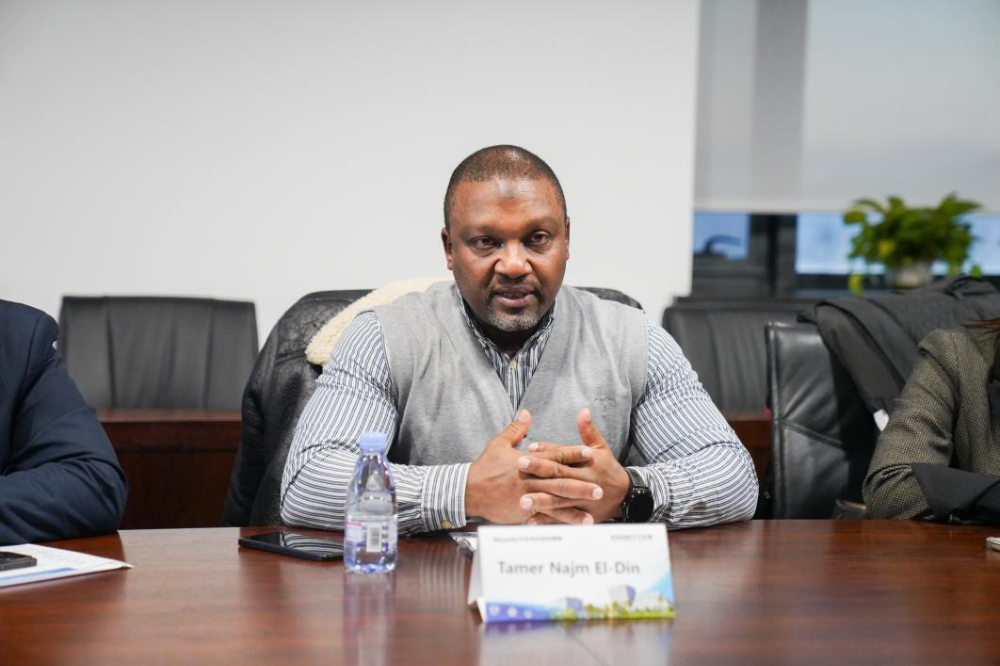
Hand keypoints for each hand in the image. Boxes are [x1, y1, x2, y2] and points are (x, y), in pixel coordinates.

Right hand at [465, 410, 602, 523]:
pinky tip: (570, 527)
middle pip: (560, 482)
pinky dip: (558, 522)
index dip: (572, 454)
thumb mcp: (499, 444)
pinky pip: (544, 518)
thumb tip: (527, 413)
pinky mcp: (523, 512)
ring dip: (574, 509)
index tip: (589, 453)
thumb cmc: (485, 467)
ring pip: (555, 503)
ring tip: (592, 515)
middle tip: (599, 489)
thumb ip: (516, 429)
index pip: (554, 456)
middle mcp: (530, 480)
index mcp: (527, 462)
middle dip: (581, 486)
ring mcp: (527, 498)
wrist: (469, 491)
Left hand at [518, 408, 630, 524]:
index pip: (565, 455)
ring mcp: (584, 501)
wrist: (625, 496)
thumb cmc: (608, 468)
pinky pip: (563, 519)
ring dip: (541, 501)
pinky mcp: (582, 516)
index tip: (529, 447)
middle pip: (560, 476)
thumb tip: (582, 410)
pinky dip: (547, 521)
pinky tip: (531, 521)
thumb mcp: (601, 447)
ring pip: (560, 500)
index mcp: (589, 463)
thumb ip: (588, 430)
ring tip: (522, 500)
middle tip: (518, 466)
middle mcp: (586, 481)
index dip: (548, 450)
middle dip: (539, 471)